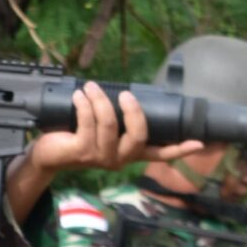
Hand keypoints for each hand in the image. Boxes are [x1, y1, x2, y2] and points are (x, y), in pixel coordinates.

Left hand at [4, 86, 207, 219]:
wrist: (48, 154)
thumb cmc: (78, 136)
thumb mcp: (103, 128)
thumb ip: (119, 118)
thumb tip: (129, 92)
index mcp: (129, 153)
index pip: (160, 154)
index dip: (180, 149)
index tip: (199, 143)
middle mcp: (119, 159)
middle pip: (138, 136)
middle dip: (134, 111)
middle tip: (124, 94)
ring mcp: (101, 158)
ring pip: (110, 124)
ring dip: (100, 100)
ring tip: (90, 87)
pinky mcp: (81, 152)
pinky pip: (88, 123)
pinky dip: (84, 104)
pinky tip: (79, 95)